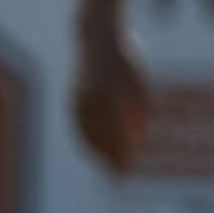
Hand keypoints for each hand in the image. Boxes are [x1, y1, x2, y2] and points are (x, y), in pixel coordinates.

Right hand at [69, 29, 144, 172]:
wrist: (96, 38)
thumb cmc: (125, 61)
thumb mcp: (140, 86)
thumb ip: (139, 111)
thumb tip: (141, 139)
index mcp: (109, 95)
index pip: (115, 131)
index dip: (121, 152)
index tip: (129, 168)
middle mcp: (90, 98)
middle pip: (99, 135)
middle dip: (109, 157)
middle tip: (120, 174)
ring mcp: (78, 97)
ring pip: (85, 131)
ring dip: (95, 150)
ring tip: (106, 165)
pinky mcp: (72, 97)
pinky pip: (77, 123)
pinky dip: (84, 138)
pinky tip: (92, 147)